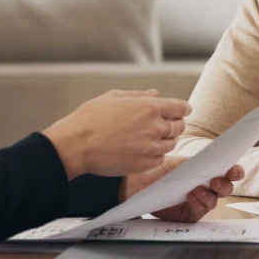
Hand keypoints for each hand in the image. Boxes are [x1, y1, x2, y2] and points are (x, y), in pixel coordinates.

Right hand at [41, 89, 190, 178]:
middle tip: (165, 124)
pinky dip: (157, 154)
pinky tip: (145, 150)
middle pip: (179, 126)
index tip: (180, 111)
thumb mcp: (114, 97)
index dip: (182, 109)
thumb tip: (156, 94)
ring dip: (166, 139)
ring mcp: (151, 147)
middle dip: (174, 124)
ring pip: (171, 143)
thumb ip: (139, 96)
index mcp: (150, 107)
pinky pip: (160, 159)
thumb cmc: (90, 118)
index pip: (181, 108)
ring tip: (152, 138)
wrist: (76, 145)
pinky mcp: (145, 164)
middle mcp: (155, 127)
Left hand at [123, 155, 244, 222]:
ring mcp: (199, 202)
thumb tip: (216, 162)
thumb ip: (200, 164)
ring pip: (214, 200)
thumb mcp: (181, 163)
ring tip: (197, 189)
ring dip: (209, 195)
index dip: (235, 172)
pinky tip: (191, 197)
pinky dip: (198, 203)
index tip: (234, 171)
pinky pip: (200, 211)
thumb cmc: (160, 170)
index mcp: (208, 172)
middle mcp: (206, 187)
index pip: (228, 172)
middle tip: (216, 181)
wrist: (139, 182)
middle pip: (226, 188)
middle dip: (224, 185)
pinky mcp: (190, 215)